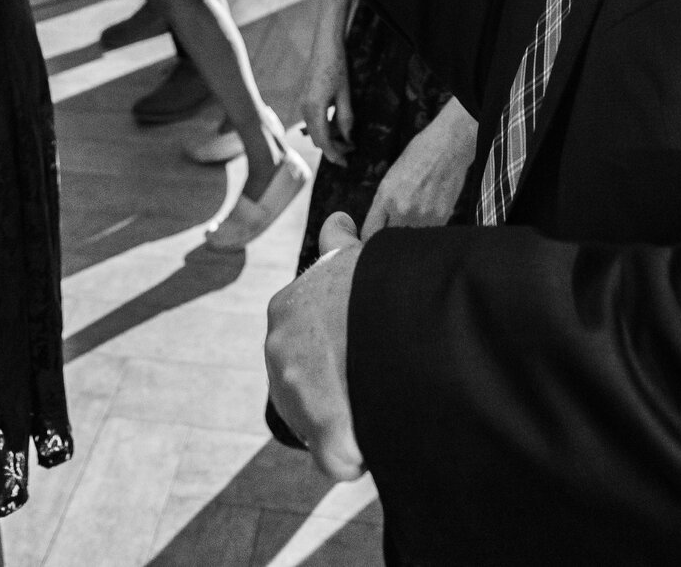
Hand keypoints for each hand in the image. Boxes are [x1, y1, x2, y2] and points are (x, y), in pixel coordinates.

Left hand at [266, 210, 365, 481]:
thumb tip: (337, 220)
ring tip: (383, 404)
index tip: (357, 355)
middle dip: (337, 390)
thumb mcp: (356, 260)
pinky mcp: (323, 435)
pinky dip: (358, 457)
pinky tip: (378, 439)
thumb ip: (338, 246)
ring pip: (319, 424)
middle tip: (376, 381)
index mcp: (284, 309)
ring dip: (350, 421)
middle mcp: (279, 350)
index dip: (331, 355)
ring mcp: (295, 393)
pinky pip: (338, 459)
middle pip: (305, 386)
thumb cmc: (383, 284)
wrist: (400, 314)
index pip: (299, 346)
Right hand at [299, 0, 355, 164]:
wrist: (325, 48)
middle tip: (350, 152)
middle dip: (333, 148)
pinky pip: (313, 121)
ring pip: (314, 131)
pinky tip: (337, 126)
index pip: (323, 140)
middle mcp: (305, 109)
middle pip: (317, 138)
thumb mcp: (345, 95)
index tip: (345, 163)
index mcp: (314, 108)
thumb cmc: (337, 68)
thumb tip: (347, 139)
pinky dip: (324, 128)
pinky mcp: (305, 100)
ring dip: (329, 138)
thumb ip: (345, 118)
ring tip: (347, 140)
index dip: (334, 154)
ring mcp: (302, 105)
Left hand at [361, 97, 475, 235]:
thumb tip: (379, 230)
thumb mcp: (390, 179)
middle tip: (394, 232)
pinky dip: (425, 231)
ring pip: (410, 241)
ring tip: (414, 220)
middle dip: (389, 239)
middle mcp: (402, 210)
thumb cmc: (416, 157)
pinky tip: (427, 215)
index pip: (370, 233)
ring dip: (409, 237)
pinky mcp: (441, 219)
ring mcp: (423, 217)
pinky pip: (427, 234)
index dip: (369, 240)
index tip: (373, 240)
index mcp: (385, 197)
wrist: (447, 149)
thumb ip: (383, 206)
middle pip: (389, 241)